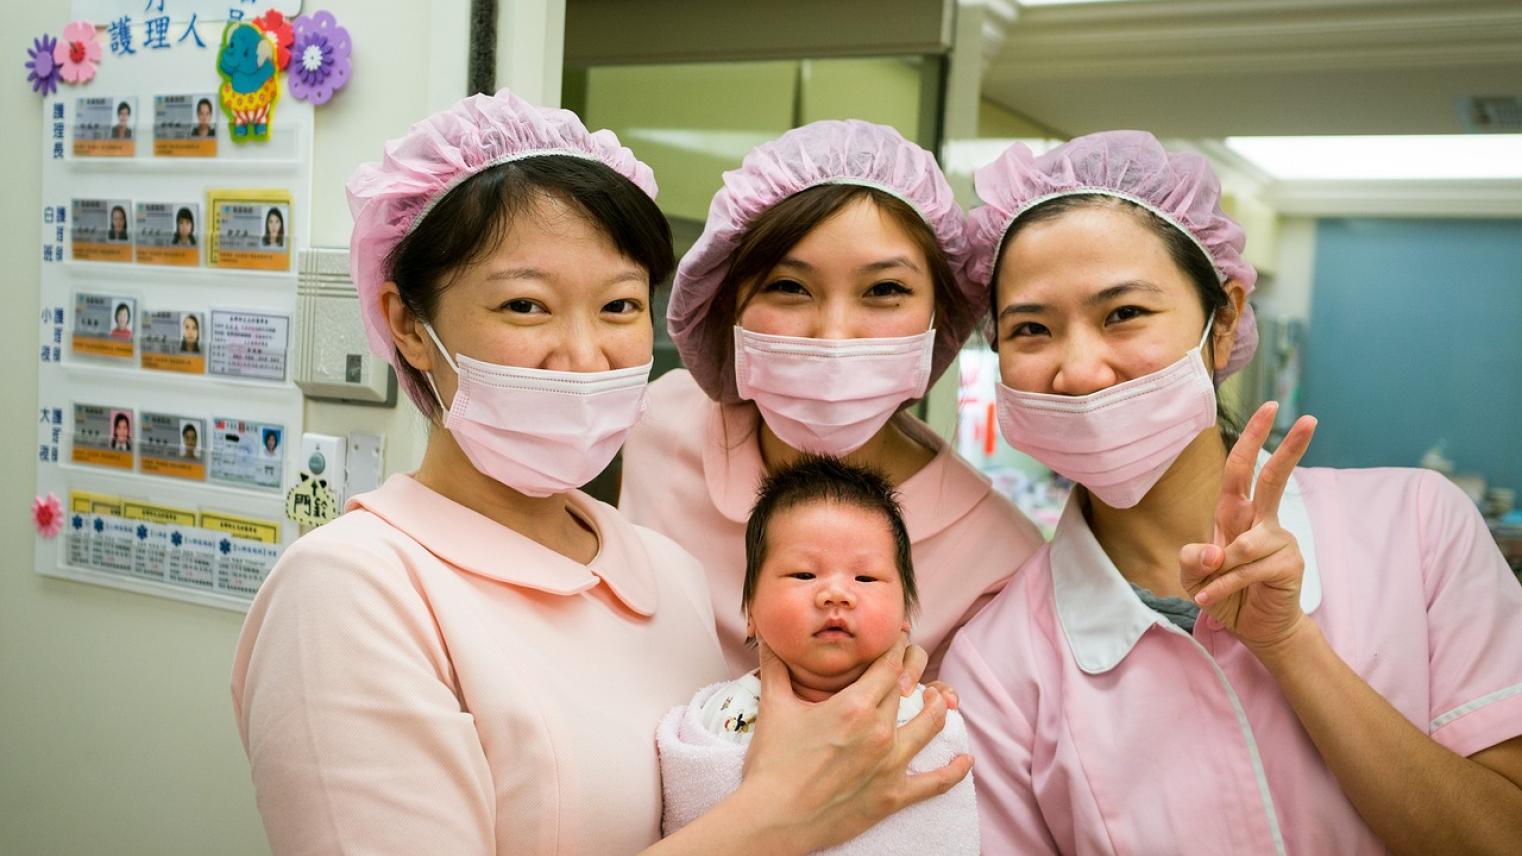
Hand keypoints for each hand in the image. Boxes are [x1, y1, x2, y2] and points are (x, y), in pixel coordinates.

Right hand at [740, 634, 972, 852]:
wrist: (773, 818)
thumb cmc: (771, 764)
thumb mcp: (773, 708)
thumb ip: (774, 667)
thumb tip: (766, 636)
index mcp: (854, 705)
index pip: (889, 664)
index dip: (898, 646)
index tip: (900, 638)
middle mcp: (879, 730)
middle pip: (909, 689)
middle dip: (913, 671)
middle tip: (911, 664)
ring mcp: (890, 764)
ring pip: (930, 726)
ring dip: (938, 708)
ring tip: (940, 700)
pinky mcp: (893, 796)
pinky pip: (936, 782)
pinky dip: (954, 770)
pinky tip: (965, 759)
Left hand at [1180, 401, 1317, 654]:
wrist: (1254, 628)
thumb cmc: (1223, 593)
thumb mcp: (1193, 575)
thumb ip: (1192, 558)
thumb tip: (1215, 551)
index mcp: (1236, 514)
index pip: (1243, 469)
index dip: (1252, 438)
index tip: (1270, 408)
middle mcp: (1262, 521)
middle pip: (1274, 478)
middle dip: (1289, 448)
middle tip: (1307, 419)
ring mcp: (1279, 541)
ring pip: (1245, 544)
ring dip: (1220, 571)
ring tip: (1209, 590)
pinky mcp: (1288, 564)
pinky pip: (1248, 569)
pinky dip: (1225, 586)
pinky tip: (1212, 598)